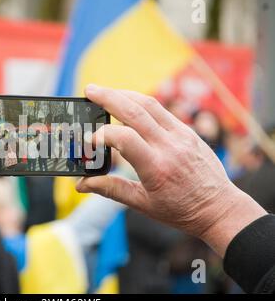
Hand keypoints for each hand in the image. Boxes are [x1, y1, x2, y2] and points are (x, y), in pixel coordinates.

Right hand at [77, 85, 266, 255]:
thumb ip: (111, 189)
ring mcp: (181, 135)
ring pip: (150, 104)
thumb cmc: (180, 210)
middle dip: (109, 97)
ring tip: (105, 92)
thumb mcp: (142, 204)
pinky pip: (162, 110)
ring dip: (125, 94)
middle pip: (135, 111)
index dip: (102, 135)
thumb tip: (81, 184)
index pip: (124, 138)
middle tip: (89, 89)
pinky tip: (129, 103)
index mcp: (156, 168)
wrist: (219, 207)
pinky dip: (142, 103)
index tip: (90, 141)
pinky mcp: (187, 131)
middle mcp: (169, 147)